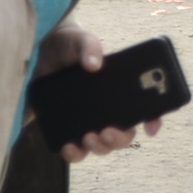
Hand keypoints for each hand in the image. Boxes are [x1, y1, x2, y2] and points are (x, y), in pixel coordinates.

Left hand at [37, 27, 163, 161]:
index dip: (153, 120)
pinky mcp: (67, 128)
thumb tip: (94, 65)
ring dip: (101, 147)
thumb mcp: (79, 39)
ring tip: (89, 137)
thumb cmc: (67, 45)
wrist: (39, 55)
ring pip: (103, 146)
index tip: (151, 127)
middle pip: (125, 134)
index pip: (145, 108)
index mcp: (122, 88)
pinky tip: (69, 147)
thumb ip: (89, 46)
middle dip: (120, 138)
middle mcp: (109, 109)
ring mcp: (88, 121)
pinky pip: (76, 151)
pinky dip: (75, 154)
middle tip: (108, 130)